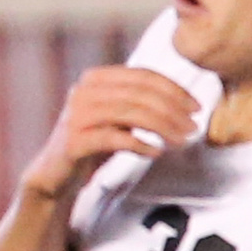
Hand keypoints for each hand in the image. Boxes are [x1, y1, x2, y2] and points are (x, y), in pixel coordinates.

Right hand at [19, 66, 200, 202]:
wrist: (55, 174)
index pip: (143, 76)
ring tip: (180, 141)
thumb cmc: (93, 145)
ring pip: (130, 113)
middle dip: (172, 110)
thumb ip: (139, 103)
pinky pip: (114, 138)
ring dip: (162, 127)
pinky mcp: (74, 141)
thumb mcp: (118, 118)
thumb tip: (183, 101)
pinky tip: (155, 152)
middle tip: (193, 127)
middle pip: (139, 94)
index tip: (196, 107)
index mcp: (96, 78)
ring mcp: (77, 115)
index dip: (174, 89)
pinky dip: (139, 144)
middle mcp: (84, 91)